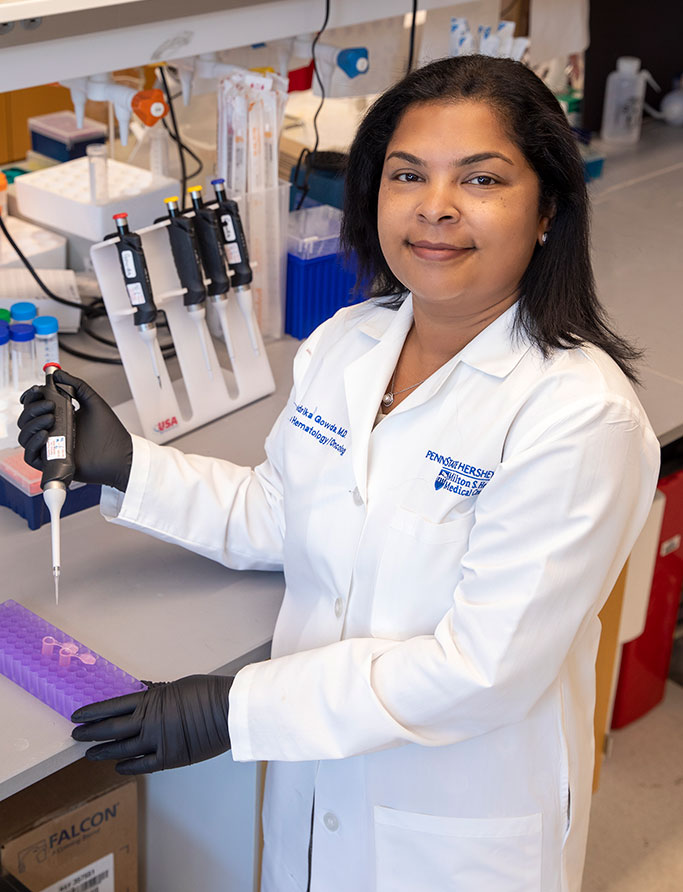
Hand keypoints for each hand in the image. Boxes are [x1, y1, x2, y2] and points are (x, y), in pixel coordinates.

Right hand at [18, 369, 132, 490]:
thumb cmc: (110, 433)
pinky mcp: (51, 462)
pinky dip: (33, 444)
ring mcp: (50, 447)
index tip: (37, 390)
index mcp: (60, 417)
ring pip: (24, 436)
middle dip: (33, 409)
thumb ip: (77, 385)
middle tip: (50, 405)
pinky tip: (45, 435)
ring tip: (50, 419)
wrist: (119, 455)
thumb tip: (58, 374)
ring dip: (32, 424)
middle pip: (26, 419)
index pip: (34, 406)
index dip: (31, 397)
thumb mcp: (93, 402)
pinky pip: (29, 456)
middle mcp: (53, 432)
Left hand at [71, 674, 233, 774]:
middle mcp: (149, 722)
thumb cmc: (208, 692)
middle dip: (90, 732)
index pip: (112, 706)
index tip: (78, 715)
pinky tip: (118, 767)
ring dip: (103, 752)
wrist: (229, 710)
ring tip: (90, 754)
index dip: (93, 711)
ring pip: (122, 749)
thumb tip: (140, 690)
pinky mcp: (169, 758)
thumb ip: (156, 692)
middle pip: (111, 729)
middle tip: (76, 735)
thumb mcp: (177, 686)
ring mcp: (157, 742)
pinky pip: (142, 766)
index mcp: (150, 700)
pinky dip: (127, 767)